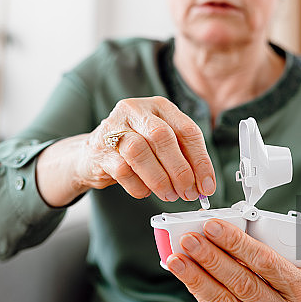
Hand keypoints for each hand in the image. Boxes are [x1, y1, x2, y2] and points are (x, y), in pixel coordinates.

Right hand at [78, 96, 215, 202]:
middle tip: (189, 193)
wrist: (93, 154)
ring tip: (169, 195)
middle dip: (180, 170)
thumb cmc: (134, 147)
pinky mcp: (100, 149)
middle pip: (163, 137)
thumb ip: (182, 157)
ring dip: (159, 180)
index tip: (207, 185)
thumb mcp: (161, 144)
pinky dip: (139, 186)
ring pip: (140, 151)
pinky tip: (145, 191)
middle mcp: (136, 110)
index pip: (187, 130)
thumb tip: (203, 185)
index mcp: (159, 106)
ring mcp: (114, 127)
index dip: (200, 161)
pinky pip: (122, 170)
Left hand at [166, 219, 300, 301]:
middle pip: (241, 284)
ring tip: (179, 260)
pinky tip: (189, 278)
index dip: (235, 242)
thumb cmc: (291, 287)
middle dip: (210, 259)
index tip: (212, 227)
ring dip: (197, 278)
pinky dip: (200, 293)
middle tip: (190, 240)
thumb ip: (260, 249)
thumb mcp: (291, 265)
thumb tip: (220, 232)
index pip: (264, 261)